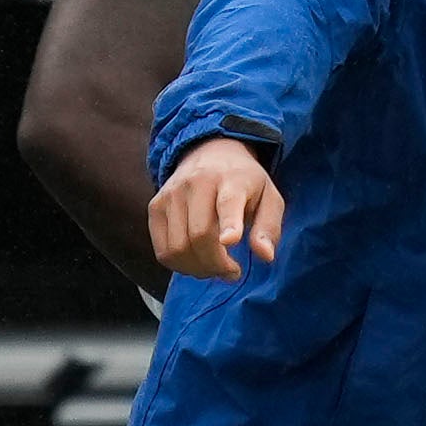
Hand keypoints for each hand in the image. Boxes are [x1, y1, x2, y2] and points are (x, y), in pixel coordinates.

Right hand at [146, 137, 283, 280]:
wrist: (211, 153)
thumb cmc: (245, 183)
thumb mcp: (269, 198)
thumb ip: (269, 227)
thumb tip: (266, 256)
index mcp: (232, 180)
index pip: (228, 202)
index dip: (229, 224)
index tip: (230, 241)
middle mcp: (197, 184)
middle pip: (199, 235)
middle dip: (216, 264)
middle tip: (232, 272)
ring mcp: (171, 195)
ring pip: (177, 247)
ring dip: (198, 269)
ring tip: (215, 268)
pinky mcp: (155, 206)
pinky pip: (162, 250)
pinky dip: (179, 265)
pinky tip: (196, 262)